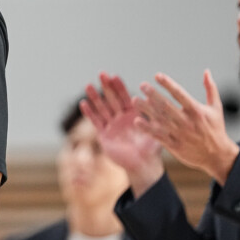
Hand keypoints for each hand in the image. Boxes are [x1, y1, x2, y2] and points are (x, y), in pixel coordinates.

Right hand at [81, 72, 164, 195]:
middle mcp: (121, 118)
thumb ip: (155, 114)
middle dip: (107, 87)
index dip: (120, 87)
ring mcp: (112, 126)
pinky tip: (83, 103)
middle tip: (101, 73)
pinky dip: (90, 113)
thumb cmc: (152, 149)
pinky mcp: (104, 136)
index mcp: (134, 115)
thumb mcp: (156, 129)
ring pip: (102, 108)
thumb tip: (156, 97)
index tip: (115, 76)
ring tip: (88, 85)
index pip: (125, 97)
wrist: (143, 166)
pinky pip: (96, 122)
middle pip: (112, 99)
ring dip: (95, 97)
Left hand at [134, 70, 239, 183]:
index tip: (157, 75)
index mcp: (196, 110)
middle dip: (153, 95)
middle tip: (142, 85)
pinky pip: (158, 136)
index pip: (180, 94)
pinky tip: (137, 121)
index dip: (168, 84)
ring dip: (146, 110)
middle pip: (166, 106)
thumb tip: (206, 71)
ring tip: (135, 100)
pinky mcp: (174, 145)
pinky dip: (147, 129)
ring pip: (160, 120)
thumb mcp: (216, 108)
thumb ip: (211, 88)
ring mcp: (180, 134)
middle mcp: (187, 121)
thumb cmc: (215, 129)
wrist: (217, 156)